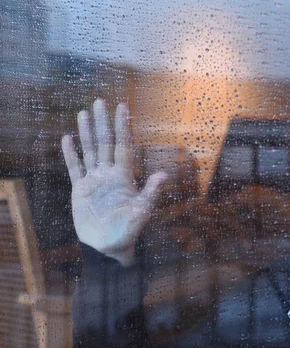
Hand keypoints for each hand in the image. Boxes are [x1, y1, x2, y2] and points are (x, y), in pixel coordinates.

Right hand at [62, 99, 166, 265]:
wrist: (109, 246)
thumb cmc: (129, 230)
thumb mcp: (142, 211)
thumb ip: (150, 192)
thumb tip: (164, 175)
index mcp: (124, 176)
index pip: (123, 145)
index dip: (123, 126)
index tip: (122, 107)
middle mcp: (110, 173)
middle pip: (105, 143)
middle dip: (103, 122)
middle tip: (99, 101)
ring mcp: (94, 180)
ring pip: (90, 150)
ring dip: (87, 132)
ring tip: (83, 112)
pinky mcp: (80, 189)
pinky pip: (75, 167)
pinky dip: (71, 153)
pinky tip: (68, 138)